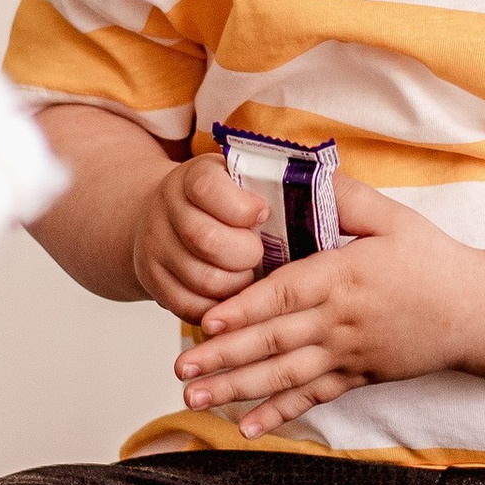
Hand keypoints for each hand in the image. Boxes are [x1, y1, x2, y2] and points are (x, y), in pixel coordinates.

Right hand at [130, 153, 272, 319]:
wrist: (167, 218)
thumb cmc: (222, 201)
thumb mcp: (242, 178)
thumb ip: (277, 183)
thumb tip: (329, 198)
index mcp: (193, 177)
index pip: (207, 188)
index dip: (241, 208)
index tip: (263, 214)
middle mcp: (167, 209)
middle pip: (204, 239)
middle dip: (244, 254)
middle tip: (259, 254)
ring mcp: (156, 247)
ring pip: (201, 279)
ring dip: (236, 285)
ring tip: (249, 275)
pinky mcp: (154, 281)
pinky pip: (189, 306)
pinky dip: (219, 308)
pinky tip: (233, 296)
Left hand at [173, 181, 477, 436]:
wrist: (475, 311)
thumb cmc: (432, 260)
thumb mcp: (393, 217)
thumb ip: (346, 197)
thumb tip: (306, 172)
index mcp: (344, 276)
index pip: (285, 295)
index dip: (244, 309)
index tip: (206, 320)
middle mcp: (341, 320)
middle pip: (275, 341)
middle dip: (224, 356)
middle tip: (181, 368)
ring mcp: (349, 353)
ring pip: (285, 375)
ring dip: (238, 389)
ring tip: (196, 398)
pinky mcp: (358, 376)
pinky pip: (313, 398)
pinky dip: (280, 414)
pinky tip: (247, 428)